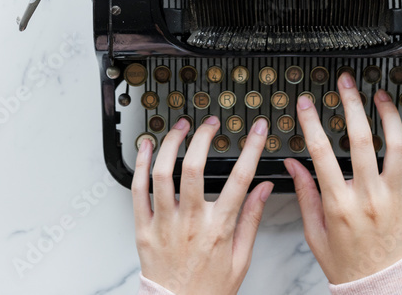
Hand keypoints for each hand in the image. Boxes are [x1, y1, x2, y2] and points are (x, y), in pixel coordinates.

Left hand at [133, 115, 272, 294]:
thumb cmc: (208, 290)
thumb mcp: (241, 259)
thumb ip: (251, 219)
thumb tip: (264, 189)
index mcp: (218, 228)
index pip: (239, 178)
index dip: (252, 148)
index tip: (257, 130)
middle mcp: (190, 222)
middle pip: (195, 168)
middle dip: (204, 137)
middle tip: (210, 124)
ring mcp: (163, 224)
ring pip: (163, 173)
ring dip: (171, 144)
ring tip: (181, 128)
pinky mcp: (143, 229)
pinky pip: (137, 190)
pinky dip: (140, 164)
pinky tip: (146, 147)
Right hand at [284, 72, 401, 283]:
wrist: (382, 287)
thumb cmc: (348, 265)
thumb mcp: (316, 233)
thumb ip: (306, 195)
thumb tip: (293, 165)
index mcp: (340, 206)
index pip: (322, 153)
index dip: (312, 123)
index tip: (307, 104)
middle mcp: (369, 198)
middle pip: (361, 139)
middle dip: (352, 104)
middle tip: (346, 83)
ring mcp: (394, 197)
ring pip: (396, 145)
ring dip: (388, 115)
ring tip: (380, 95)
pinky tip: (397, 126)